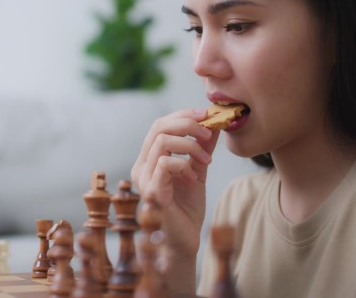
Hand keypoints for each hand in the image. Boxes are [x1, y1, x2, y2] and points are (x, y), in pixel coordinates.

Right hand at [131, 108, 218, 255]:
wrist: (185, 240)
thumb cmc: (187, 208)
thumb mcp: (198, 170)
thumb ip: (202, 148)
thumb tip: (214, 124)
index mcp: (149, 159)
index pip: (159, 125)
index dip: (182, 115)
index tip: (206, 115)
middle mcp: (141, 166)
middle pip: (158, 127)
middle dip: (187, 124)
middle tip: (209, 132)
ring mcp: (143, 179)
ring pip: (162, 142)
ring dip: (190, 145)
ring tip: (206, 159)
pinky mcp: (151, 192)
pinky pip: (165, 163)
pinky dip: (184, 164)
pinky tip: (195, 177)